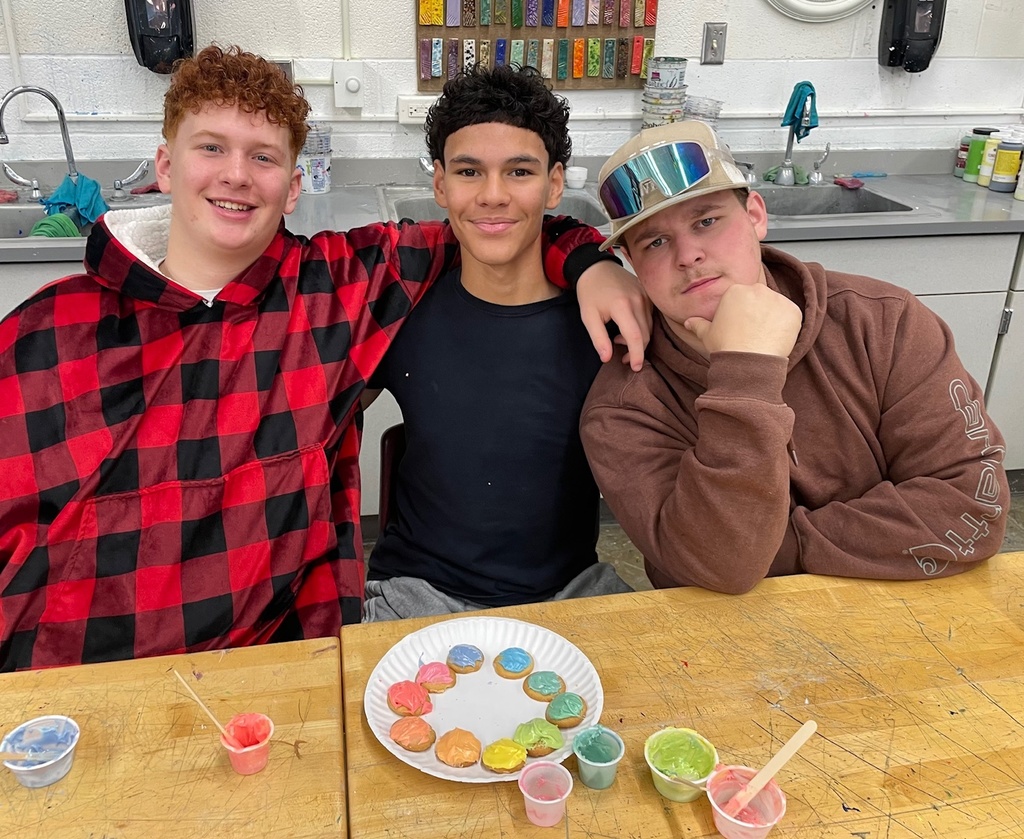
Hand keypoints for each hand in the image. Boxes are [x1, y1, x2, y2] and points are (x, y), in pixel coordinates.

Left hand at [577, 261, 652, 371]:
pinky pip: (650, 317)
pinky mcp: (648, 294)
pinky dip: (642, 328)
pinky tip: (627, 328)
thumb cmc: (590, 292)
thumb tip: (607, 358)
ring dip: (638, 340)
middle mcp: (638, 300)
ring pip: (649, 327)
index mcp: (622, 306)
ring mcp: (645, 296)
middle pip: (645, 334)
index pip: (635, 336)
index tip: (635, 368)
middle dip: (636, 350)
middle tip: (622, 358)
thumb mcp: (588, 317)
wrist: (596, 267)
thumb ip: (598, 338)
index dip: (637, 355)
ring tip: (619, 340)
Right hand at [684, 283, 800, 357]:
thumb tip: (688, 322)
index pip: (743, 297)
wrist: (747, 362)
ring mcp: (777, 299)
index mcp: (735, 291)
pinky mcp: (793, 311)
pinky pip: (791, 315)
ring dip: (773, 318)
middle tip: (754, 331)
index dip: (743, 312)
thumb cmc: (726, 347)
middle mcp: (757, 290)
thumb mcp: (707, 334)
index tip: (742, 326)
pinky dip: (787, 325)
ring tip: (765, 336)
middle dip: (759, 311)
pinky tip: (776, 338)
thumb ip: (698, 324)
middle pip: (760, 298)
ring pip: (776, 306)